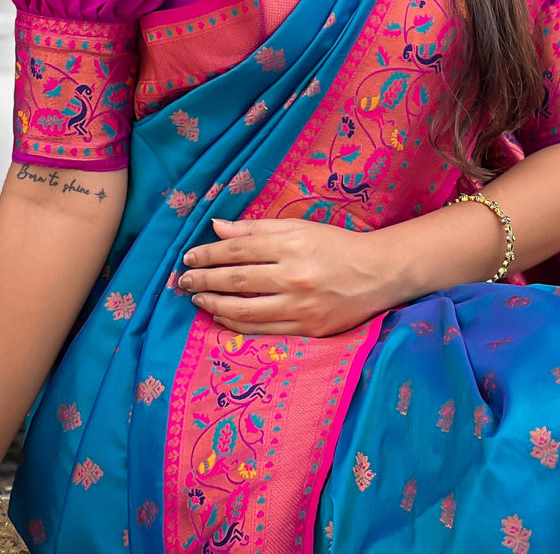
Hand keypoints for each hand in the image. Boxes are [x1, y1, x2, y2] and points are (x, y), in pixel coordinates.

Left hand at [178, 215, 399, 337]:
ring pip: (244, 311)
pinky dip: (236, 326)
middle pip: (236, 280)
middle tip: (183, 282)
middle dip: (203, 281)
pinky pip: (262, 331)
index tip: (189, 257)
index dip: (209, 254)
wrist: (377, 274)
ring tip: (198, 301)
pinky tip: (222, 319)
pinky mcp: (307, 331)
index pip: (238, 249)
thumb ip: (257, 229)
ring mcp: (300, 307)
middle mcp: (293, 276)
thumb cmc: (335, 245)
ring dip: (214, 306)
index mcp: (291, 245)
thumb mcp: (299, 227)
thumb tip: (217, 227)